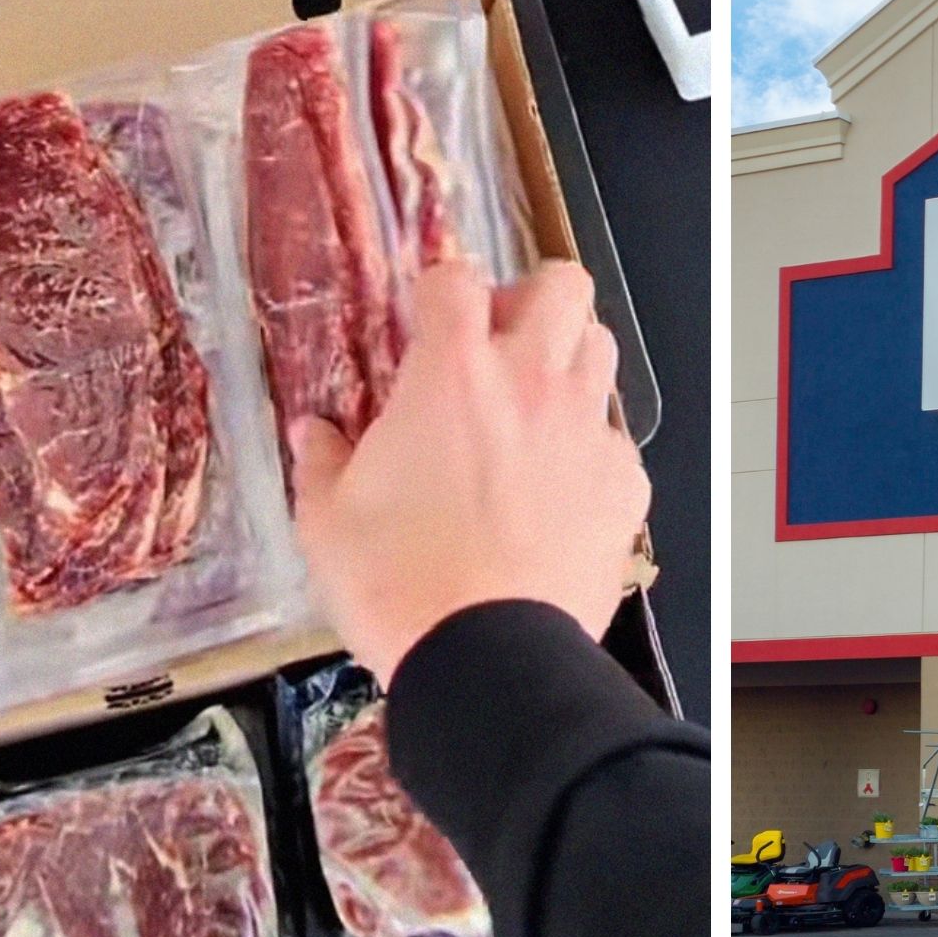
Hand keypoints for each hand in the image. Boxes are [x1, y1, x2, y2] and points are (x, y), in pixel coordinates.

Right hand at [290, 259, 649, 680]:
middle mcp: (530, 382)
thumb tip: (314, 432)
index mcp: (450, 375)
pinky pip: (615, 441)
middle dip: (532, 300)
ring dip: (569, 362)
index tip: (428, 321)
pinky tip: (562, 492)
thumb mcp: (327, 523)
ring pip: (600, 349)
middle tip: (500, 346)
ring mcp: (585, 430)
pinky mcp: (623, 484)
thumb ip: (321, 462)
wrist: (488, 656)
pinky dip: (591, 451)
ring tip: (535, 410)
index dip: (440, 292)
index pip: (454, 279)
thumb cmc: (397, 584)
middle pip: (561, 286)